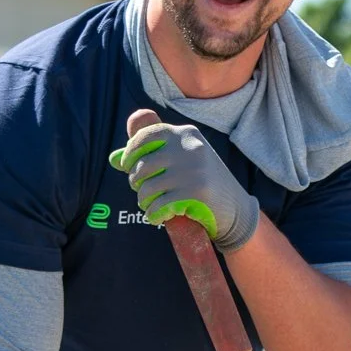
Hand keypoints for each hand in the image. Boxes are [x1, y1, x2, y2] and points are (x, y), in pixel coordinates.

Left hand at [109, 112, 259, 250]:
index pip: (147, 135)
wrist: (237, 210)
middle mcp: (189, 147)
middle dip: (136, 182)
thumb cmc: (203, 184)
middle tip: (143, 192)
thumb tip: (114, 158)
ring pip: (147, 188)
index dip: (131, 151)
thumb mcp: (181, 162)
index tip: (126, 165)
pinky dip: (153, 214)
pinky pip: (158, 206)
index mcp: (186, 134)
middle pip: (143, 165)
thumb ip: (150, 155)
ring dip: (144, 201)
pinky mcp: (195, 194)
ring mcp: (193, 170)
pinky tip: (157, 216)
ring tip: (150, 205)